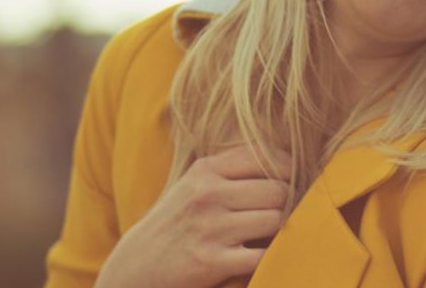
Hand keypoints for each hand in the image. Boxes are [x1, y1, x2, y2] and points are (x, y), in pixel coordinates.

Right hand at [95, 146, 292, 287]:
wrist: (134, 269)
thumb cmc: (177, 224)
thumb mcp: (195, 186)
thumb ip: (234, 170)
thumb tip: (291, 162)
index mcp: (205, 171)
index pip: (268, 158)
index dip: (288, 173)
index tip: (290, 186)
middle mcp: (207, 194)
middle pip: (279, 191)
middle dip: (286, 205)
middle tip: (280, 217)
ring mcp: (209, 228)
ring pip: (276, 220)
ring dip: (279, 232)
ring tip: (267, 237)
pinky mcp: (210, 261)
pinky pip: (263, 254)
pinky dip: (268, 258)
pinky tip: (258, 258)